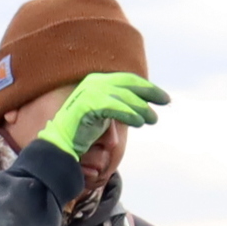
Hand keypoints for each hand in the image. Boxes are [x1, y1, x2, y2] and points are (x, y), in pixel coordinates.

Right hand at [34, 72, 169, 157]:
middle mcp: (93, 83)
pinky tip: (139, 122)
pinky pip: (114, 107)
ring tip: (152, 119)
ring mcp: (89, 92)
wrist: (61, 145)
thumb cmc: (84, 132)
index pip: (128, 80)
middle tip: (166, 101)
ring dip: (141, 108)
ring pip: (123, 96)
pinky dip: (128, 114)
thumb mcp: (105, 115)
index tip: (163, 97)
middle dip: (149, 92)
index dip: (147, 88)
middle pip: (129, 83)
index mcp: (98, 81)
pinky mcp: (87, 105)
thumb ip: (120, 106)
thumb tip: (144, 105)